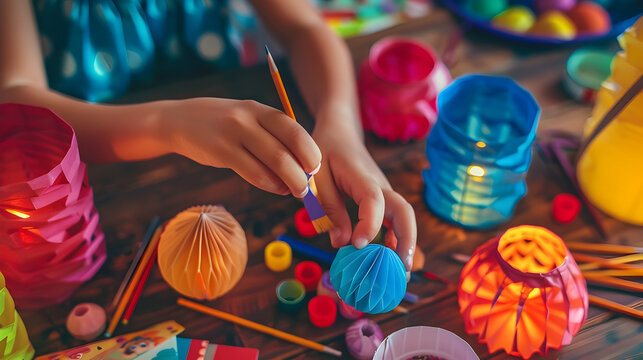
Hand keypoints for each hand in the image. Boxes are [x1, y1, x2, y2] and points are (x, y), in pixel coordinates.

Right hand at [160, 98, 320, 196]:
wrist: (179, 121)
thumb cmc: (222, 124)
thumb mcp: (247, 119)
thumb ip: (271, 135)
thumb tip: (302, 162)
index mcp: (260, 109)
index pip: (295, 130)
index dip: (310, 151)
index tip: (316, 167)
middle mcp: (249, 118)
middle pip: (288, 148)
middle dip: (304, 171)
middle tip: (308, 185)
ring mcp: (234, 134)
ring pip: (274, 163)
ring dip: (290, 182)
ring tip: (294, 190)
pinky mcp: (221, 152)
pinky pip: (254, 173)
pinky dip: (271, 184)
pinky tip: (276, 187)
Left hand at [312, 117, 416, 271]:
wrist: (340, 133)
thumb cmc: (326, 153)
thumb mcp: (317, 179)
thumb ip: (329, 209)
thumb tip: (341, 243)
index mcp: (361, 177)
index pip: (374, 201)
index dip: (369, 224)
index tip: (356, 245)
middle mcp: (380, 186)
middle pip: (404, 212)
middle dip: (405, 240)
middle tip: (400, 269)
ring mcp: (385, 194)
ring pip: (405, 219)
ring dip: (406, 245)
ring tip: (402, 275)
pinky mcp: (384, 202)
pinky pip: (396, 222)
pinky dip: (397, 242)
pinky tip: (393, 261)